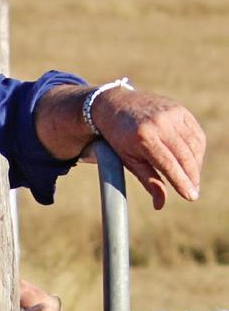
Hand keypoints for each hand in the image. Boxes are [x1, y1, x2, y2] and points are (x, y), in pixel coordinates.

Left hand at [91, 88, 204, 209]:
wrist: (114, 105)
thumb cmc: (119, 137)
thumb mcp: (127, 159)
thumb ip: (147, 180)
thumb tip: (160, 205)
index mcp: (143, 137)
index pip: (169, 164)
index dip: (182, 181)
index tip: (191, 196)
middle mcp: (160, 123)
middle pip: (184, 156)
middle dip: (192, 177)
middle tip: (193, 192)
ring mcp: (172, 114)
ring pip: (193, 145)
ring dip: (196, 165)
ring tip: (191, 179)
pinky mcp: (180, 110)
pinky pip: (196, 134)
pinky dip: (197, 150)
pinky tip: (192, 161)